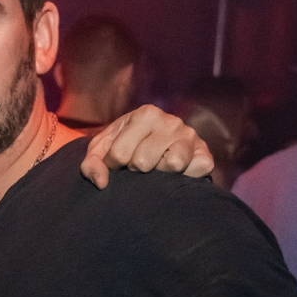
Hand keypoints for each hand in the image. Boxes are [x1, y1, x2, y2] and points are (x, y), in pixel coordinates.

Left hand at [79, 106, 214, 188]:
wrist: (152, 145)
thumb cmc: (124, 146)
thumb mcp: (101, 149)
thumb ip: (91, 164)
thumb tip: (102, 182)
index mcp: (146, 114)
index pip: (120, 154)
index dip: (113, 165)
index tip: (117, 162)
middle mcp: (171, 121)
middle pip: (143, 163)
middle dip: (135, 170)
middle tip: (138, 165)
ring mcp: (190, 137)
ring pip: (171, 165)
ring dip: (159, 173)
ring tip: (156, 166)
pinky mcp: (205, 154)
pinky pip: (196, 170)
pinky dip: (184, 176)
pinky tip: (175, 172)